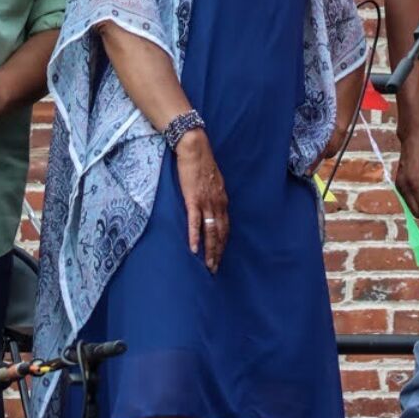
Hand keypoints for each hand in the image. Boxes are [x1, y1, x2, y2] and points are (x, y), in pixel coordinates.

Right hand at [174, 131, 227, 273]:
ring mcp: (206, 202)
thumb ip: (213, 194)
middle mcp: (217, 203)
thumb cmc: (201, 163)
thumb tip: (211, 204)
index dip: (223, 243)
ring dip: (209, 250)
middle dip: (218, 252)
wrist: (194, 148)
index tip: (220, 256)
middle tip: (215, 269)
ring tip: (207, 265)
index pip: (225, 227)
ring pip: (210, 231)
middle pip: (220, 233)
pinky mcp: (193, 199)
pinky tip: (193, 249)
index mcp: (222, 199)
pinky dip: (194, 237)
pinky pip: (195, 222)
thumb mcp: (213, 181)